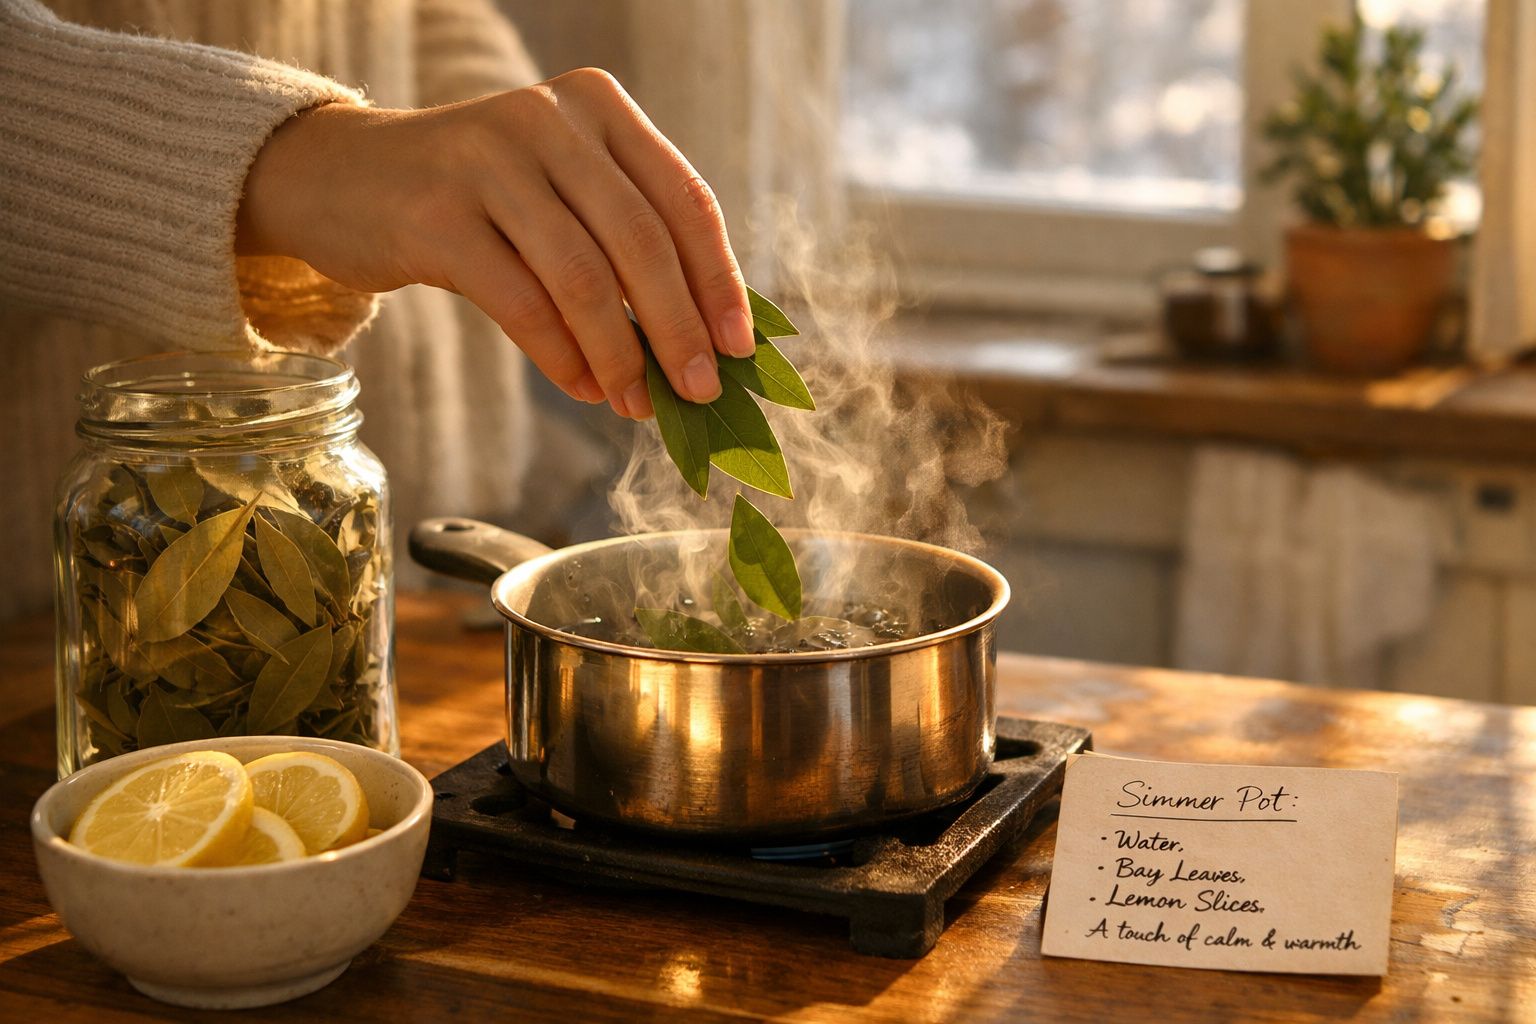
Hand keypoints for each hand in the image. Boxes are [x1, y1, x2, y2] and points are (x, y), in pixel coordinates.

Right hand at [237, 68, 756, 418]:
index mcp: (597, 107)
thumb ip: (624, 242)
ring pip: (585, 278)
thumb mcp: (559, 192)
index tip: (741, 348)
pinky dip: (561, 355)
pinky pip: (522, 301)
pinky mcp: (436, 214)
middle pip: (643, 242)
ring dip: (621, 356)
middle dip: (679, 330)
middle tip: (699, 392)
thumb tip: (703, 340)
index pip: (685, 199)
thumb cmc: (475, 199)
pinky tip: (582, 385)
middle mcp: (548, 119)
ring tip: (636, 403)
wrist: (342, 178)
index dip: (720, 280)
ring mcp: (487, 161)